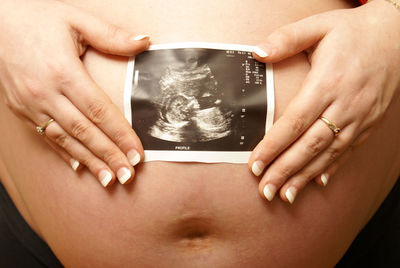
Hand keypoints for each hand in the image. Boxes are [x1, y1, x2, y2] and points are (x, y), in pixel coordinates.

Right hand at [0, 0, 149, 186]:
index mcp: (62, 71)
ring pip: (66, 139)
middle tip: (128, 176)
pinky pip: (46, 136)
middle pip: (85, 131)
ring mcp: (31, 103)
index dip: (120, 134)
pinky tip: (80, 167)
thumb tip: (144, 41)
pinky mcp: (22, 108)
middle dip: (109, 156)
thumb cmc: (38, 18)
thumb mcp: (76, 19)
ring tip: (109, 179)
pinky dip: (64, 153)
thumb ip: (111, 35)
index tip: (137, 153)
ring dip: (89, 161)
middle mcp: (45, 92)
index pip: (99, 111)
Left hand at [249, 0, 399, 202]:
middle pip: (310, 145)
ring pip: (329, 153)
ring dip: (305, 176)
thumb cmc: (353, 31)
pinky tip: (317, 182)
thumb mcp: (318, 25)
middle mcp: (345, 104)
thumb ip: (286, 39)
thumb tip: (257, 53)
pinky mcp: (370, 122)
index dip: (273, 146)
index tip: (255, 165)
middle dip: (285, 170)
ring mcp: (361, 116)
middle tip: (265, 191)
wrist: (397, 34)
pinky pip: (348, 150)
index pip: (295, 121)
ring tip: (285, 195)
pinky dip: (332, 167)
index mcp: (328, 82)